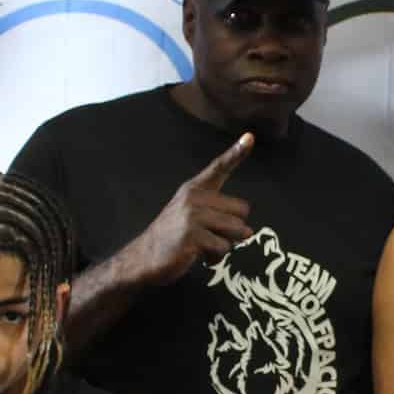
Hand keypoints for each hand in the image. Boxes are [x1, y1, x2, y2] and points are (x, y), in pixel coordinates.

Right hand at [127, 134, 253, 285]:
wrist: (144, 257)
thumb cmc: (173, 237)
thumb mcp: (191, 216)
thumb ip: (220, 216)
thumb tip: (248, 231)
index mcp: (194, 189)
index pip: (219, 167)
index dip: (236, 152)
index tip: (250, 137)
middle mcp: (194, 197)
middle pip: (241, 210)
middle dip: (233, 228)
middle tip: (210, 235)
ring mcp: (192, 215)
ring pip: (236, 230)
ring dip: (225, 244)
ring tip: (204, 246)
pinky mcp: (192, 235)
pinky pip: (223, 247)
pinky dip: (216, 256)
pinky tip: (200, 255)